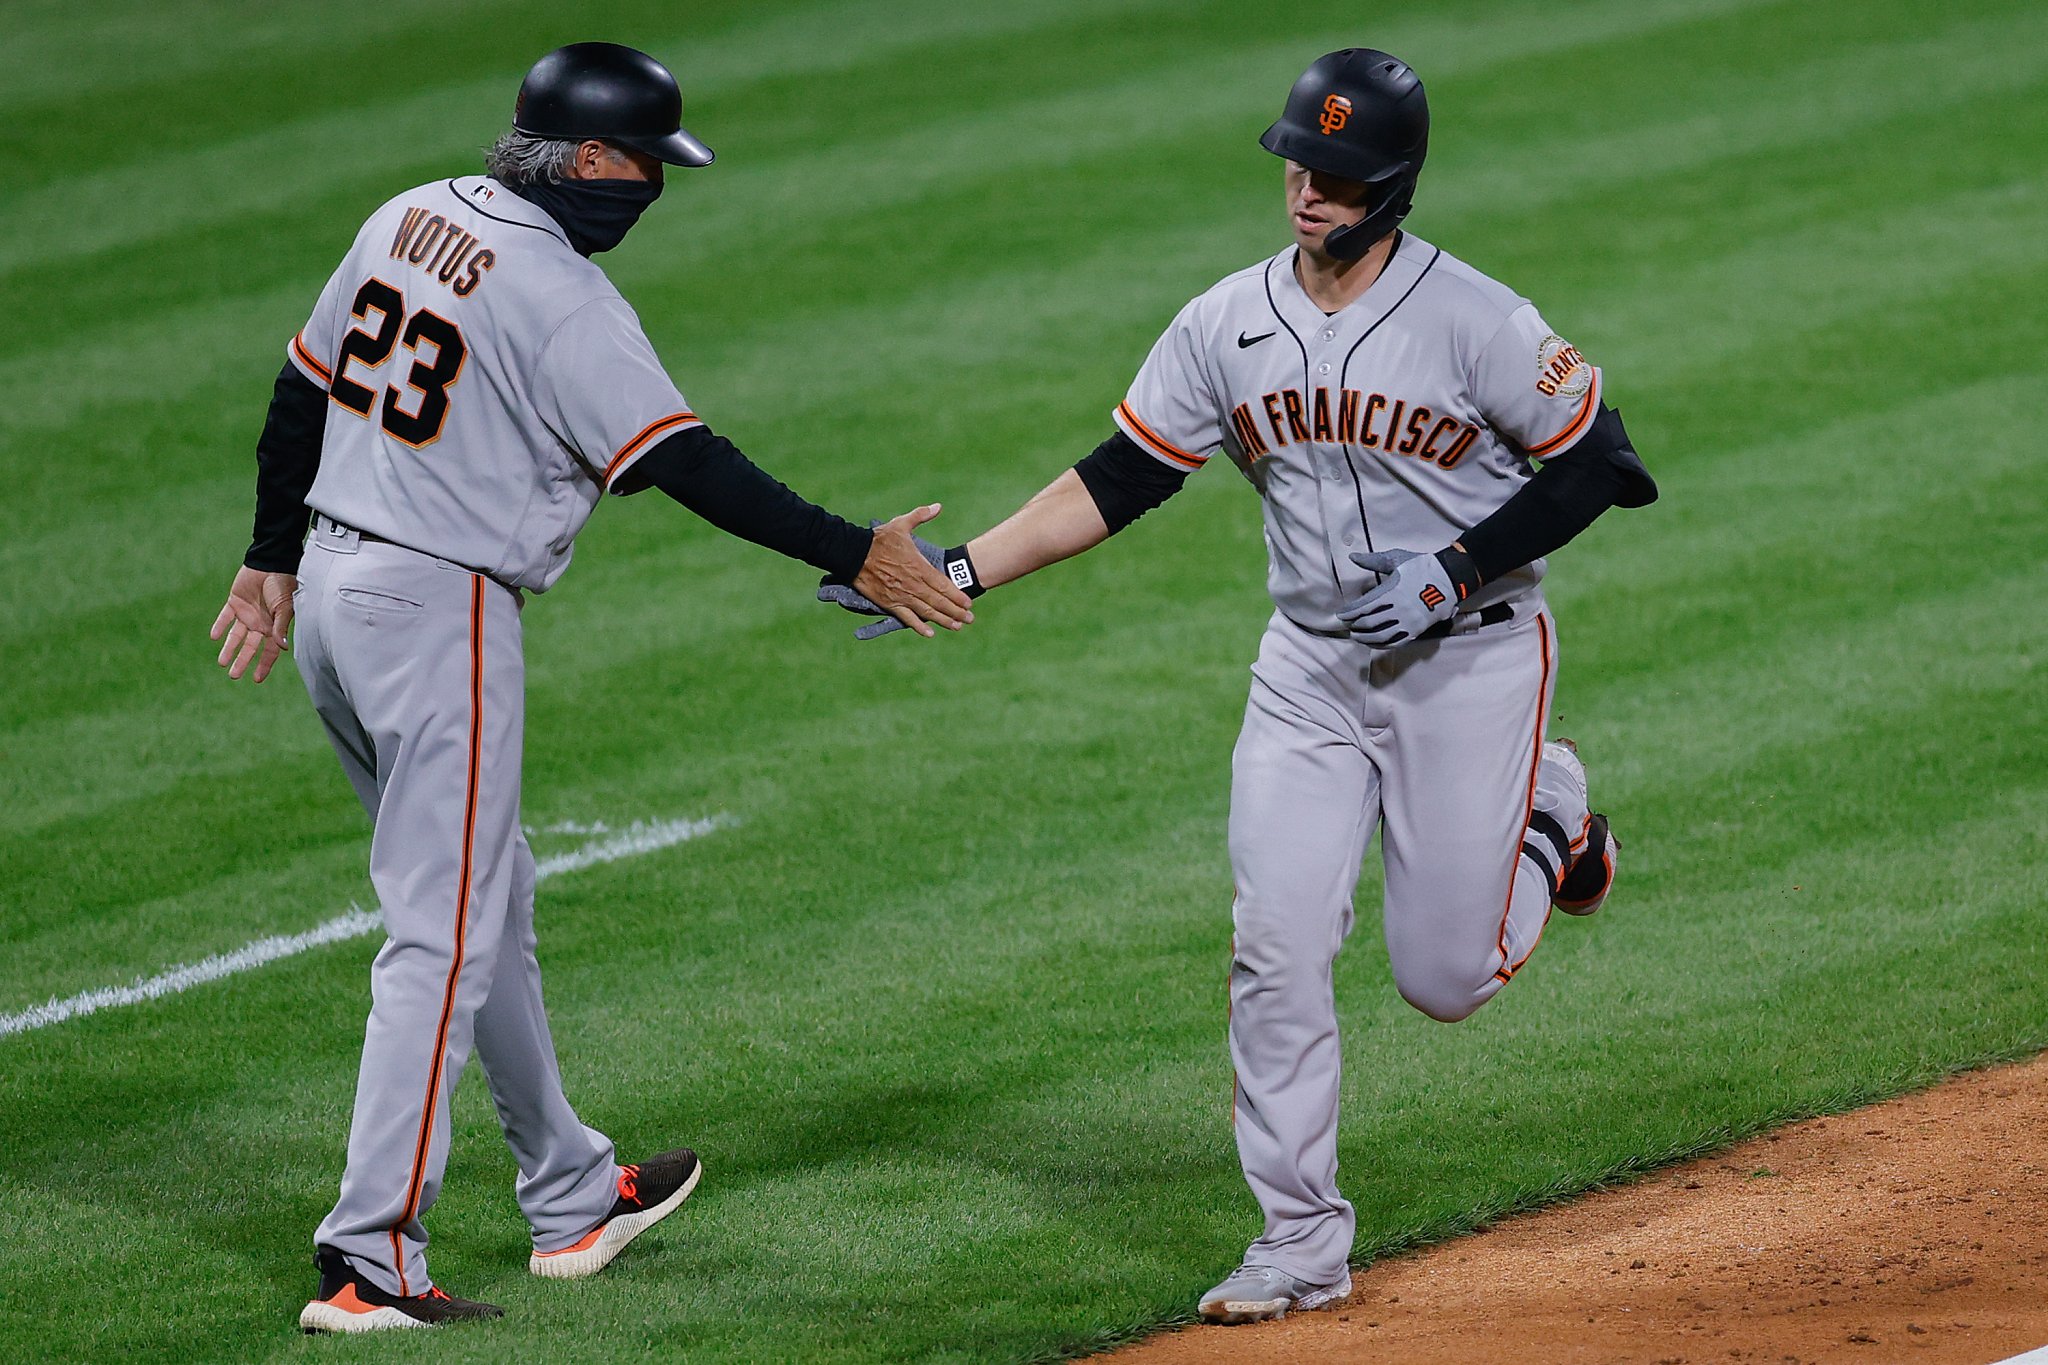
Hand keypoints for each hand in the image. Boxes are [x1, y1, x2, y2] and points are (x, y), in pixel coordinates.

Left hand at [210, 565, 296, 681]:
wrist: (271, 563)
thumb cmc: (283, 585)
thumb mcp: (284, 607)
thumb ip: (281, 627)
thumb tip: (282, 648)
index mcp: (274, 627)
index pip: (269, 651)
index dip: (264, 665)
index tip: (256, 679)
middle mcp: (260, 624)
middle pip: (249, 647)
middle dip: (242, 661)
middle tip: (233, 676)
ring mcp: (247, 614)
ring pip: (236, 636)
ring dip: (229, 649)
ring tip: (221, 662)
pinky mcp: (235, 602)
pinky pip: (225, 617)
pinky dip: (220, 626)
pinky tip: (214, 637)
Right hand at [850, 505, 973, 638]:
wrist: (853, 553)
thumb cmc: (878, 539)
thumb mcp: (901, 524)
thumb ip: (921, 515)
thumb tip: (938, 507)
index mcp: (918, 567)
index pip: (943, 585)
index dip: (957, 595)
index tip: (969, 602)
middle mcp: (913, 584)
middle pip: (939, 601)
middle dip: (956, 611)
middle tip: (970, 619)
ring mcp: (901, 595)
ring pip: (927, 612)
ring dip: (943, 620)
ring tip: (956, 626)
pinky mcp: (889, 603)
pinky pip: (906, 618)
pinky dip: (918, 626)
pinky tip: (929, 633)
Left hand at [1338, 549, 1456, 646]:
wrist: (1450, 578)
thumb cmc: (1422, 566)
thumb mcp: (1397, 559)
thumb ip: (1373, 561)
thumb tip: (1352, 557)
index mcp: (1392, 591)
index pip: (1364, 606)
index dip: (1349, 612)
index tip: (1340, 614)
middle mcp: (1399, 609)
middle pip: (1370, 622)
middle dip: (1355, 625)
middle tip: (1347, 625)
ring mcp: (1408, 622)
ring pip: (1381, 636)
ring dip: (1365, 638)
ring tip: (1356, 636)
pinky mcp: (1416, 630)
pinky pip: (1395, 642)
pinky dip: (1381, 644)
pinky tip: (1373, 643)